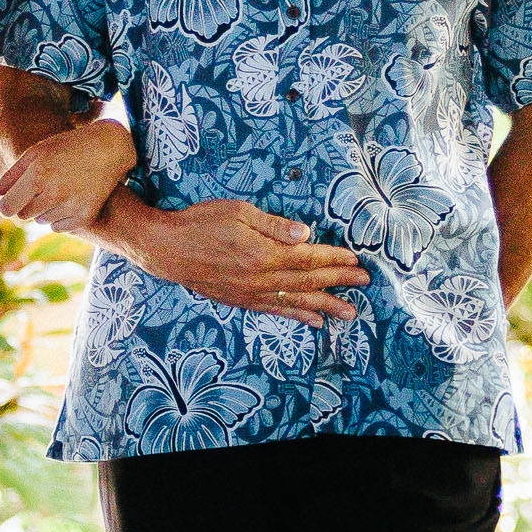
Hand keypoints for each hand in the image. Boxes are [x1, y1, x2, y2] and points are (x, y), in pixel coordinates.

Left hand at [0, 119, 137, 232]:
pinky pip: (58, 228)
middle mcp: (54, 194)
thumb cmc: (66, 147)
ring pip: (41, 222)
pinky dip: (60, 217)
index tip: (16, 195)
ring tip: (60, 188)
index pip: (7, 208)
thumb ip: (9, 177)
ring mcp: (72, 207)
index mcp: (38, 175)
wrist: (109, 148)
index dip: (9, 203)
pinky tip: (71, 197)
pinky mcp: (85, 216)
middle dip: (27, 203)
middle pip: (24, 216)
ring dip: (44, 209)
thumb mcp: (35, 154)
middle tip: (43, 186)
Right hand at [119, 196, 367, 320]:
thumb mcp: (237, 211)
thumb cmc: (200, 222)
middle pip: (308, 282)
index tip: (356, 260)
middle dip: (339, 282)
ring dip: (326, 306)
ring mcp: (251, 293)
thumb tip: (305, 233)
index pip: (308, 258)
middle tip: (365, 284)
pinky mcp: (241, 300)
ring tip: (349, 313)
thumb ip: (273, 224)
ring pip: (296, 302)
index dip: (334, 259)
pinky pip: (275, 312)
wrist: (166, 249)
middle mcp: (260, 278)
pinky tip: (313, 320)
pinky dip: (297, 316)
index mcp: (263, 253)